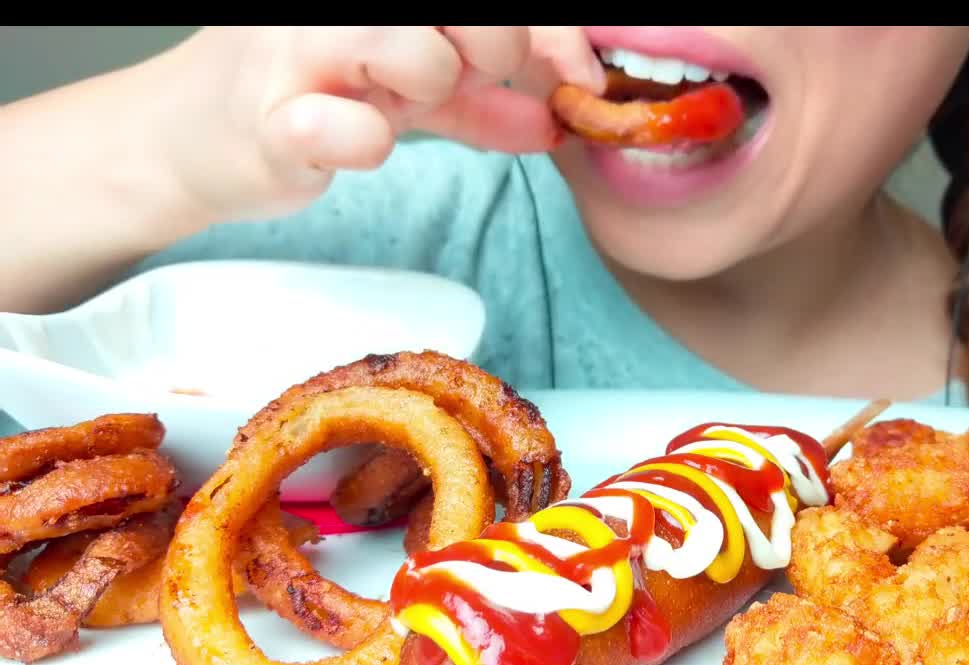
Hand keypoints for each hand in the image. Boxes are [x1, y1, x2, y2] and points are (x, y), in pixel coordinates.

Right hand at [156, 26, 603, 222]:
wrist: (192, 140)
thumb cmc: (303, 96)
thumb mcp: (406, 90)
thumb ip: (481, 100)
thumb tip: (558, 117)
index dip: (549, 35)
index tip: (573, 80)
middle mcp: (329, 4)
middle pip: (468, 10)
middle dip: (495, 49)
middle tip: (472, 79)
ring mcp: (291, 49)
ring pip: (417, 52)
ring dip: (432, 88)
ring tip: (392, 104)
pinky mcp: (265, 118)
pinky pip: (348, 130)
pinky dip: (365, 142)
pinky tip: (351, 142)